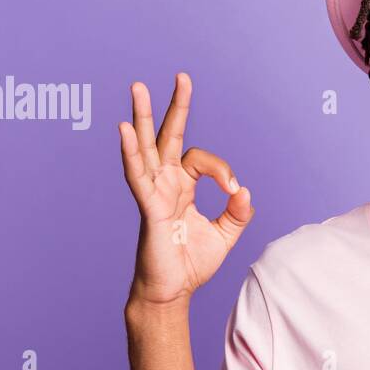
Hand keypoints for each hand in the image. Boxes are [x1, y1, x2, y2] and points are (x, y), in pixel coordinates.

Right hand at [119, 73, 253, 306]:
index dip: (222, 169)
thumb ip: (237, 213)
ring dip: (141, 117)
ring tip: (137, 87)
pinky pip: (137, 175)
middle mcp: (166, 184)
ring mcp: (154, 193)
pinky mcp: (147, 207)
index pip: (201, 159)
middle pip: (168, 136)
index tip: (234, 189)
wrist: (172, 293)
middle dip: (175, 106)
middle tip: (182, 76)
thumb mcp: (224, 235)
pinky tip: (124, 129)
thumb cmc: (190, 264)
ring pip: (146, 148)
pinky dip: (130, 152)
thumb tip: (245, 190)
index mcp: (183, 187)